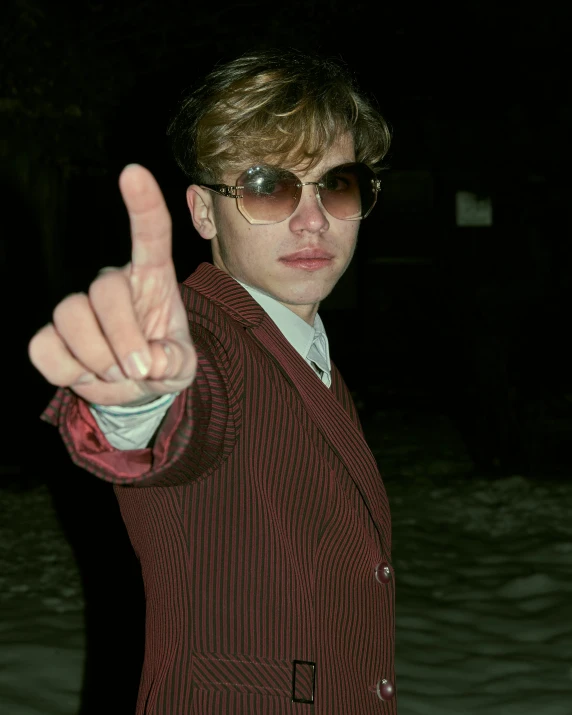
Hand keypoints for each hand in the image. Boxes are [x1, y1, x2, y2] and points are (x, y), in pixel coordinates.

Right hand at [28, 164, 196, 405]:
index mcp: (152, 278)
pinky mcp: (50, 334)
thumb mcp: (182, 366)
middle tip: (138, 371)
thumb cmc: (161, 362)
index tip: (133, 173)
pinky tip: (87, 375)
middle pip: (105, 290)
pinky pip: (44, 347)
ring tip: (116, 375)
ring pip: (70, 317)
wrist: (133, 388)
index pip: (150, 235)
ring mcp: (77, 306)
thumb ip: (175, 361)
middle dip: (123, 337)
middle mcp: (111, 283)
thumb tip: (152, 362)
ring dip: (97, 359)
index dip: (143, 205)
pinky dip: (68, 372)